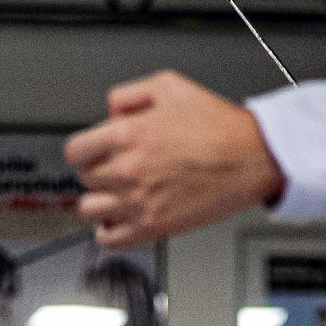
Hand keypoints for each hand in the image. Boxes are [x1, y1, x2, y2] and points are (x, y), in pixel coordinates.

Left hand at [64, 71, 283, 245]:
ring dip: (99, 202)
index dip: (83, 151)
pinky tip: (120, 220)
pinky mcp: (153, 226)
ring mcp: (138, 201)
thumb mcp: (170, 86)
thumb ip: (130, 94)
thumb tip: (110, 111)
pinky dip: (109, 232)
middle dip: (97, 172)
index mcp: (127, 134)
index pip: (75, 151)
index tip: (91, 153)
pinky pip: (110, 239)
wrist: (250, 157)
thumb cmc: (220, 126)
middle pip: (84, 179)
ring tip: (115, 196)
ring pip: (90, 210)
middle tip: (115, 170)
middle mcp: (127, 169)